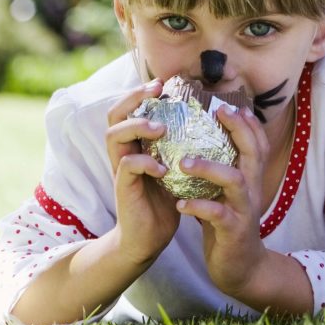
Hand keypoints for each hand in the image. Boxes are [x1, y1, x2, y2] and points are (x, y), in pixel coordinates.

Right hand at [105, 80, 180, 264]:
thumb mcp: (177, 170)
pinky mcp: (123, 189)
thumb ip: (182, 148)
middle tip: (155, 90)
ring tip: (161, 128)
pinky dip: (145, 162)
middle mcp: (124, 154)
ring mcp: (121, 170)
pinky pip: (127, 166)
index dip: (141, 94)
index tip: (162, 84)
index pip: (128, 110)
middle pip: (114, 115)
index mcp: (136, 146)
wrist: (149, 240)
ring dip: (137, 126)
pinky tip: (162, 168)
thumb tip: (210, 124)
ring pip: (113, 135)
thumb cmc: (166, 203)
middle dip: (133, 98)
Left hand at [175, 105, 270, 297]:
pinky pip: (217, 215)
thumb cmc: (227, 226)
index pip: (257, 144)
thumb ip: (220, 171)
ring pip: (234, 180)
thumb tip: (198, 143)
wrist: (241, 269)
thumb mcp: (226, 195)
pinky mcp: (233, 232)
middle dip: (239, 129)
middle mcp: (251, 190)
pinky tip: (180, 204)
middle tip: (218, 111)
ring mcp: (244, 210)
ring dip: (210, 167)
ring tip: (184, 161)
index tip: (229, 104)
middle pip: (253, 152)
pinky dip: (198, 207)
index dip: (248, 122)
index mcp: (250, 179)